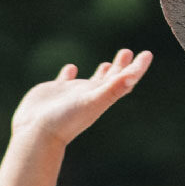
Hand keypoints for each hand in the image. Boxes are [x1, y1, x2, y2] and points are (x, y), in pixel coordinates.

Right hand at [8, 47, 152, 146]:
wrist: (37, 133)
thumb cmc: (66, 119)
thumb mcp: (94, 101)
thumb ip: (114, 88)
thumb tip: (135, 75)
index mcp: (102, 97)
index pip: (125, 80)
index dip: (137, 68)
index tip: (147, 54)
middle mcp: (90, 95)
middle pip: (111, 79)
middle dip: (121, 66)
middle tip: (127, 52)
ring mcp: (72, 95)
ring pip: (90, 82)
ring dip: (100, 73)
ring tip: (107, 63)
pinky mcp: (55, 93)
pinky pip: (64, 81)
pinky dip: (69, 74)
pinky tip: (71, 68)